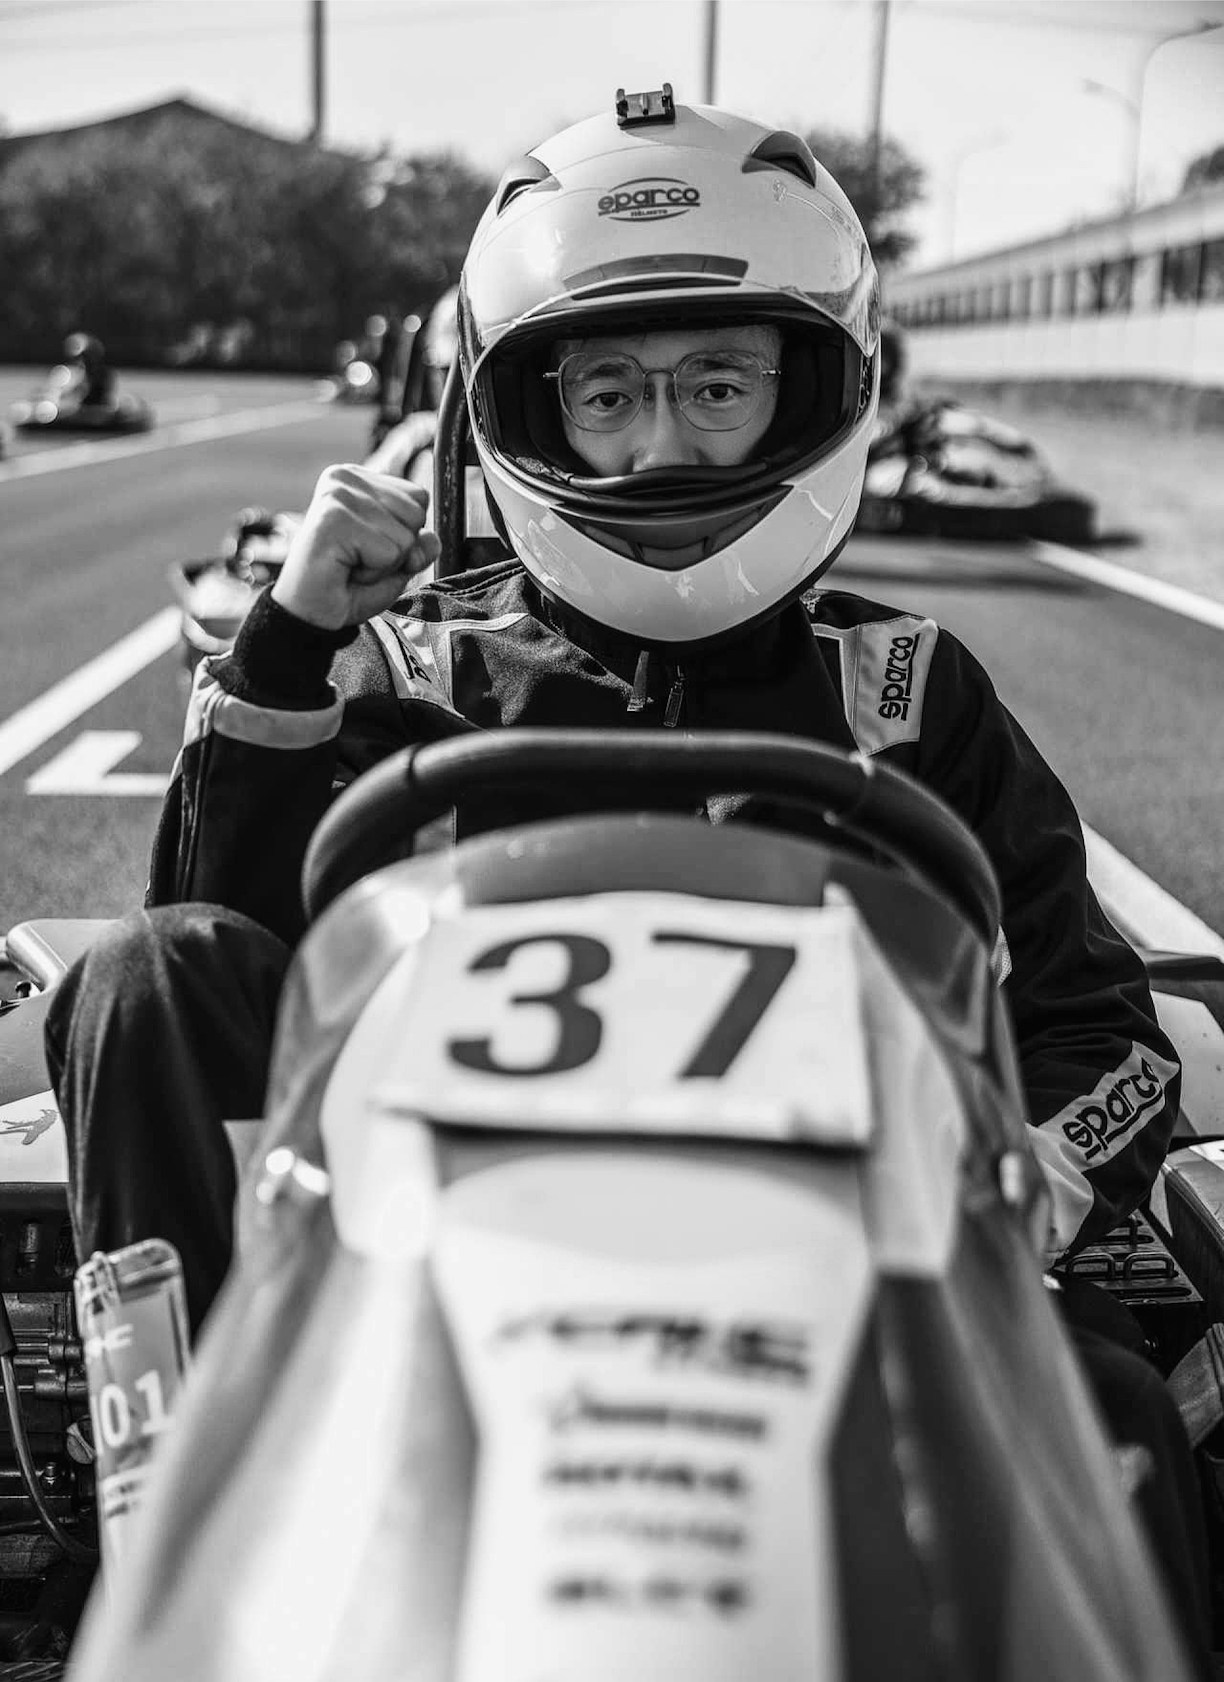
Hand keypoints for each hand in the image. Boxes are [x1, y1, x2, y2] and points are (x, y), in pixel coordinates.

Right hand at [271, 463, 440, 629]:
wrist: (310, 614)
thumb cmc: (347, 586)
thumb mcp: (396, 564)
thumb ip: (419, 546)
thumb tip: (432, 538)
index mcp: (359, 479)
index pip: (418, 497)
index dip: (406, 535)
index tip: (369, 547)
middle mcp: (345, 478)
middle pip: (416, 513)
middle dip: (397, 550)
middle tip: (358, 560)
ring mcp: (338, 495)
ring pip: (405, 536)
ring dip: (384, 564)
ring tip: (350, 564)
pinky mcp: (334, 518)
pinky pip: (389, 552)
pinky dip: (373, 573)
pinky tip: (344, 569)